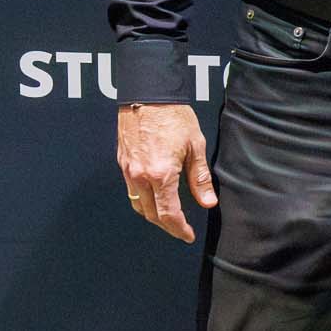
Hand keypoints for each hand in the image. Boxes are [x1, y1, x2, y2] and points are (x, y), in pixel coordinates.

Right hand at [117, 103, 216, 243]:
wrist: (146, 95)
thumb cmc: (173, 116)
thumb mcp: (195, 146)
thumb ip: (199, 178)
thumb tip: (208, 202)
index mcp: (161, 175)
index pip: (168, 214)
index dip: (179, 229)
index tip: (187, 235)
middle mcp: (141, 177)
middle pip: (151, 215)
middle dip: (167, 226)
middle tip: (180, 229)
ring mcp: (128, 170)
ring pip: (138, 205)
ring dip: (153, 216)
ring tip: (168, 217)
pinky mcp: (122, 163)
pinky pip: (131, 191)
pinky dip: (143, 200)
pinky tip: (154, 198)